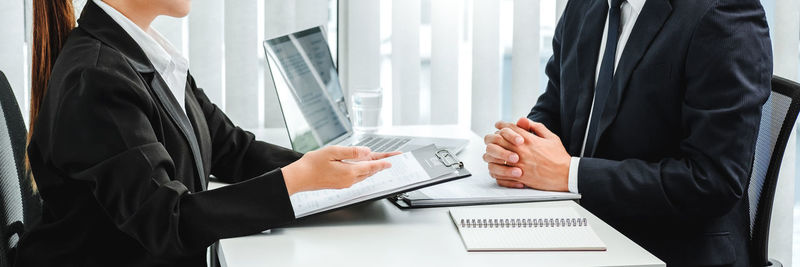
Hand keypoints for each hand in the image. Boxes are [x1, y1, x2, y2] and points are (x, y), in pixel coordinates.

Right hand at [281, 146, 400, 194]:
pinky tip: (364, 167)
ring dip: (373, 168)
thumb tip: (366, 152)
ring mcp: (345, 184)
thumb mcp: (332, 152)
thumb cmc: (312, 164)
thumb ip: (351, 152)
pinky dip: (363, 171)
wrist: (299, 178)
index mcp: (349, 172)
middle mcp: (349, 180)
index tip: (392, 160)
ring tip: (380, 162)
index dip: (383, 162)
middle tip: (391, 160)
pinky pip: (357, 178)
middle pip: (370, 171)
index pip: (371, 166)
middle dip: (381, 165)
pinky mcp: (340, 184)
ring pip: (364, 175)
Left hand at [483, 118, 570, 191]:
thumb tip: (523, 120)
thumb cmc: (559, 157)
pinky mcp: (519, 177)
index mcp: (528, 140)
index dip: (501, 125)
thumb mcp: (550, 137)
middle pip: (497, 141)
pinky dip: (495, 170)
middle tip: (491, 138)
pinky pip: (499, 174)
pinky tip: (497, 168)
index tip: (498, 126)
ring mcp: (518, 165)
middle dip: (492, 138)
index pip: (508, 128)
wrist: (565, 175)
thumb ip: (536, 127)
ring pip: (494, 158)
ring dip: (491, 155)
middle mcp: (521, 152)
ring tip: (492, 154)